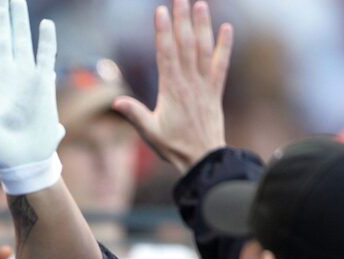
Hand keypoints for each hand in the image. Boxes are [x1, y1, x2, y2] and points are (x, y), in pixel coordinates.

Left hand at [0, 0, 63, 178]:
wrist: (21, 158)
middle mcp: (4, 72)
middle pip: (1, 34)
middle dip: (0, 12)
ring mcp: (24, 75)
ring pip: (22, 38)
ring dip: (19, 18)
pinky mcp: (43, 83)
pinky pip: (45, 55)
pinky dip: (46, 40)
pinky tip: (45, 25)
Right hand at [112, 0, 232, 173]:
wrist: (202, 158)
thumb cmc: (173, 146)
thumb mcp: (149, 132)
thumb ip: (134, 115)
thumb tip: (116, 103)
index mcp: (171, 89)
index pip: (166, 54)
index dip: (163, 31)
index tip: (160, 11)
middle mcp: (189, 82)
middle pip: (185, 44)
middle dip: (182, 20)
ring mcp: (204, 85)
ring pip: (203, 49)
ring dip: (202, 25)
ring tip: (200, 4)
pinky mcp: (215, 91)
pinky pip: (221, 64)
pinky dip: (224, 46)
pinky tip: (227, 28)